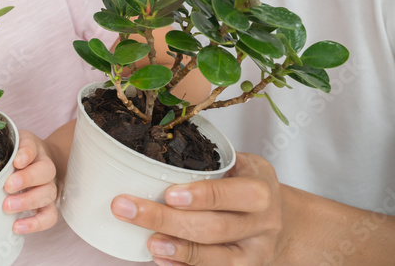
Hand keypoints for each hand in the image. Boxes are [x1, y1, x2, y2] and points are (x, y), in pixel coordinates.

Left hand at [5, 129, 58, 234]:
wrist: (37, 162)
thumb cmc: (15, 155)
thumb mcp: (7, 146)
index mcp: (33, 148)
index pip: (32, 147)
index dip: (26, 154)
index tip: (16, 162)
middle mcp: (45, 167)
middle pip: (46, 171)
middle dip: (27, 179)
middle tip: (7, 187)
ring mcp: (49, 187)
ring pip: (49, 194)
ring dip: (28, 202)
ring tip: (8, 207)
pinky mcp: (48, 205)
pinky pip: (49, 216)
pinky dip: (35, 224)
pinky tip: (17, 226)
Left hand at [110, 152, 283, 264]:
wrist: (279, 219)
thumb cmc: (246, 183)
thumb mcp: (238, 164)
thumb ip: (207, 162)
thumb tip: (150, 155)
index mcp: (262, 190)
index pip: (237, 194)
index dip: (204, 196)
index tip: (169, 194)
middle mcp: (263, 224)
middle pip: (216, 228)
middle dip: (168, 220)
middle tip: (130, 209)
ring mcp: (255, 252)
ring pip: (216, 257)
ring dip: (178, 249)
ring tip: (149, 241)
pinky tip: (160, 258)